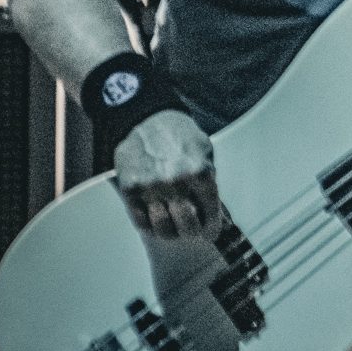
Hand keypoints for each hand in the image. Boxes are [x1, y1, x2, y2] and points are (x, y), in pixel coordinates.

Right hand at [113, 109, 222, 240]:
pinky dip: (150, 224)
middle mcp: (177, 182)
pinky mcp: (131, 189)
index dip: (212, 229)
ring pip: (164, 229)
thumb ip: (210, 183)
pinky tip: (155, 216)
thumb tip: (220, 215)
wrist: (147, 118)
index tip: (210, 233)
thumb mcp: (205, 152)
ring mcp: (152, 187)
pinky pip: (141, 222)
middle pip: (188, 228)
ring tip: (172, 224)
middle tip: (191, 228)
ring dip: (170, 230)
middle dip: (192, 231)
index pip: (211, 215)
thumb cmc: (179, 135)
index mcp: (200, 173)